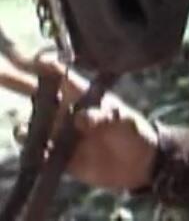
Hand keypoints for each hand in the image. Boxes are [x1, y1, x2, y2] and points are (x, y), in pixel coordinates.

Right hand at [0, 54, 158, 191]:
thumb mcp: (124, 120)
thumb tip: (80, 119)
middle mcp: (66, 111)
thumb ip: (103, 116)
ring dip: (26, 127)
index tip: (36, 59)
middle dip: (14, 81)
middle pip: (35, 93)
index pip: (61, 74)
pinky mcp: (58, 157)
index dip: (47, 64)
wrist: (138, 165)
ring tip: (27, 130)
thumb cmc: (133, 132)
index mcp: (83, 95)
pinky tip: (40, 154)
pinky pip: (37, 154)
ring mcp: (60, 133)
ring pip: (31, 126)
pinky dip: (34, 154)